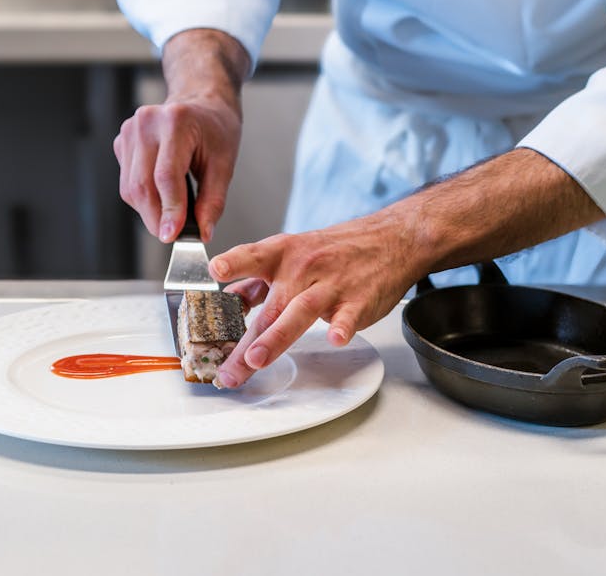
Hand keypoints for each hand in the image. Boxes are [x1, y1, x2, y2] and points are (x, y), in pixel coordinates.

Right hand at [113, 96, 240, 241]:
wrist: (200, 102)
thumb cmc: (214, 129)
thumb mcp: (224, 163)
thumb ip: (213, 200)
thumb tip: (202, 231)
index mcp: (175, 122)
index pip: (166, 176)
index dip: (169, 210)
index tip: (172, 235)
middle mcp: (147, 123)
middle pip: (142, 185)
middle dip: (156, 218)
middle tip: (172, 235)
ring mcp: (130, 132)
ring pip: (130, 189)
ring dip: (149, 211)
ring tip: (171, 215)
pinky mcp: (122, 143)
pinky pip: (127, 183)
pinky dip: (143, 198)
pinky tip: (160, 193)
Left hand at [209, 211, 424, 387]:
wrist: (389, 239)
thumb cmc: (333, 250)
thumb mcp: (290, 253)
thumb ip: (256, 280)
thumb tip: (226, 302)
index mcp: (282, 254)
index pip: (253, 257)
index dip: (233, 263)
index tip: (215, 270)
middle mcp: (303, 268)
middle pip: (271, 306)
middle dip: (246, 339)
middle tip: (228, 367)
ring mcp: (331, 285)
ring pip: (300, 312)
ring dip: (276, 337)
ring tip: (255, 360)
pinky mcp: (357, 301)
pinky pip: (348, 316)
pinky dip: (342, 327)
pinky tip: (335, 339)